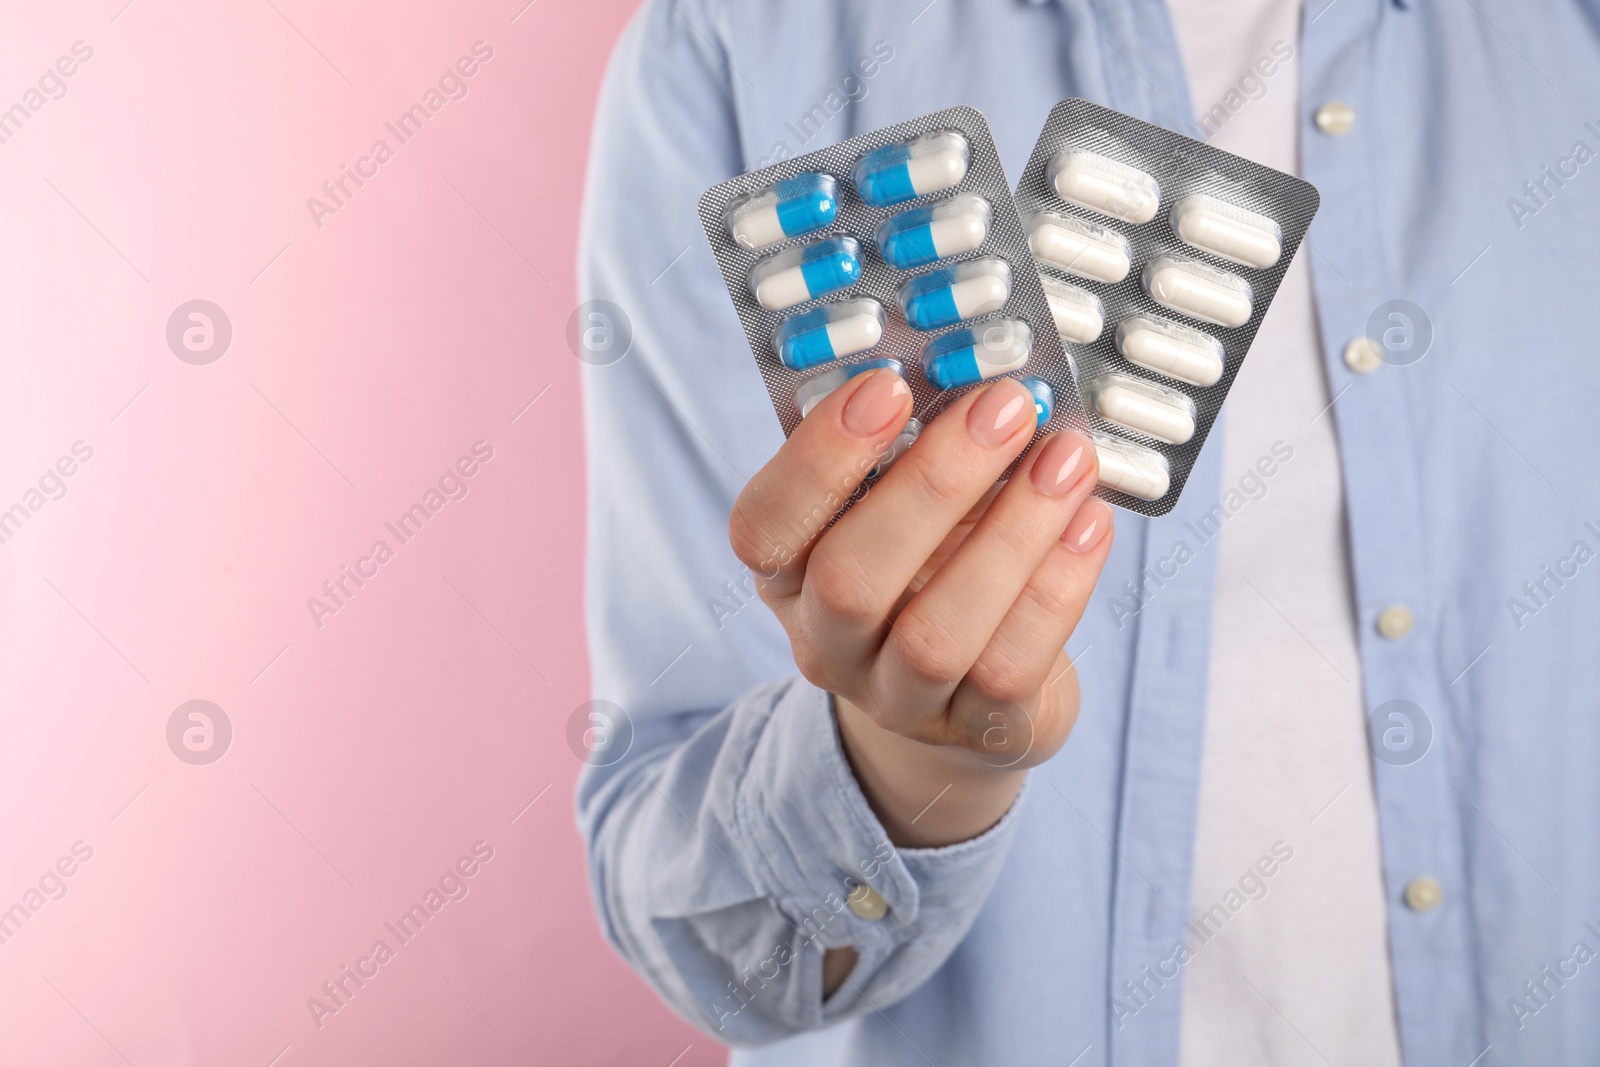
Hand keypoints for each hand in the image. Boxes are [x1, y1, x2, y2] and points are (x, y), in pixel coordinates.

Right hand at [729, 368, 1113, 849]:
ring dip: (1010, 536)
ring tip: (1067, 459)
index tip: (886, 385)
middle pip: (852, 580)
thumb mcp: (893, 506)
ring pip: (936, 636)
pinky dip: (1057, 589)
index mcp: (786, 572)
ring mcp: (896, 699)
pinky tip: (1091, 522)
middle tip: (1006, 405)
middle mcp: (824, 643)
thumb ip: (908, 445)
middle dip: (934, 484)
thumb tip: (974, 359)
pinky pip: (1011, 668)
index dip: (818, 459)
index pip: (762, 527)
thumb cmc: (927, 564)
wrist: (964, 694)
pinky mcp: (975, 731)